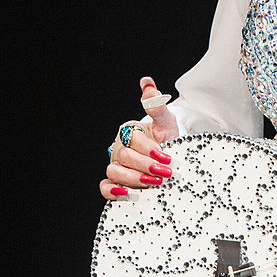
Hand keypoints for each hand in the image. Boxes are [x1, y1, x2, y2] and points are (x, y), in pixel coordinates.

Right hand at [99, 76, 178, 199]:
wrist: (171, 154)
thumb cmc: (166, 135)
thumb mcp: (165, 121)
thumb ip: (156, 105)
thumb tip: (147, 83)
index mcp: (128, 130)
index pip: (133, 139)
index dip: (149, 148)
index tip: (166, 155)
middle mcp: (119, 147)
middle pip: (125, 157)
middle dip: (146, 165)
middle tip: (165, 172)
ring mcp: (117, 164)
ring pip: (115, 172)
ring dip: (134, 178)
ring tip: (154, 182)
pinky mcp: (117, 181)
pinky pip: (106, 187)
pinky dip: (111, 191)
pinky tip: (125, 193)